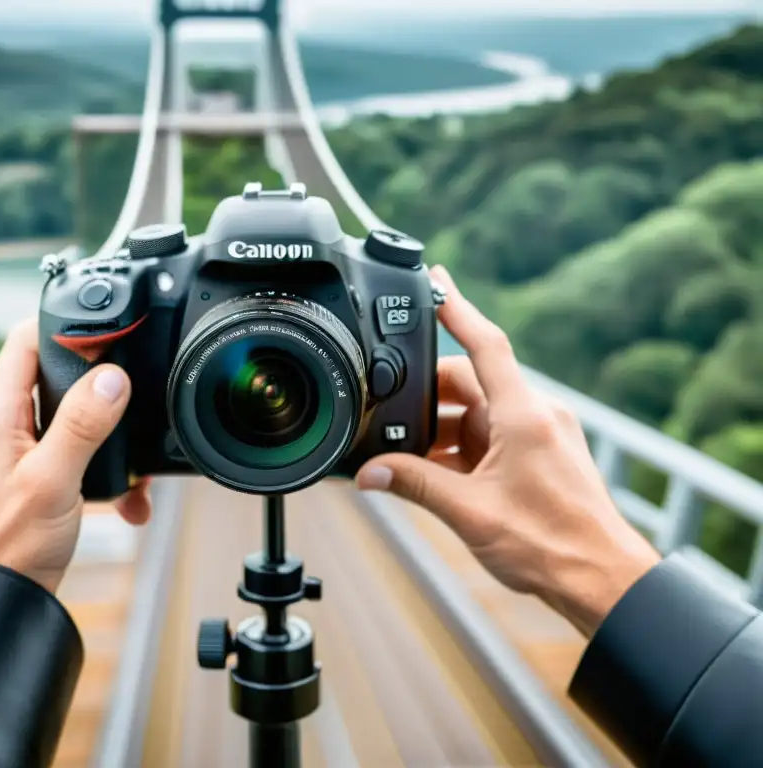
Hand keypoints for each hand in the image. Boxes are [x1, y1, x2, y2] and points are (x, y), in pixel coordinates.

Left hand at [0, 318, 150, 594]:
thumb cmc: (10, 549)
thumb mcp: (55, 480)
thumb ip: (84, 424)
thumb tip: (111, 377)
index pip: (23, 341)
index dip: (64, 329)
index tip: (104, 336)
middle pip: (45, 379)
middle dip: (92, 393)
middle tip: (125, 408)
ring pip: (54, 421)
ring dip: (95, 439)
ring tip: (126, 472)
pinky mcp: (5, 478)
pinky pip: (51, 455)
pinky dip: (84, 468)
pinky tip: (114, 498)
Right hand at [356, 266, 660, 636]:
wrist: (600, 579)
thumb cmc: (551, 545)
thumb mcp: (469, 512)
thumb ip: (415, 485)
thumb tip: (370, 473)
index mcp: (522, 415)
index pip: (486, 344)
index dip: (457, 309)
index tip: (435, 279)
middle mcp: (534, 415)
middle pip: (469, 383)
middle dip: (426, 399)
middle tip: (390, 422)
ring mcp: (539, 434)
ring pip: (477, 413)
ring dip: (441, 432)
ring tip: (410, 463)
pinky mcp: (540, 454)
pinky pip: (491, 437)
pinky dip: (461, 449)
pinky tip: (436, 476)